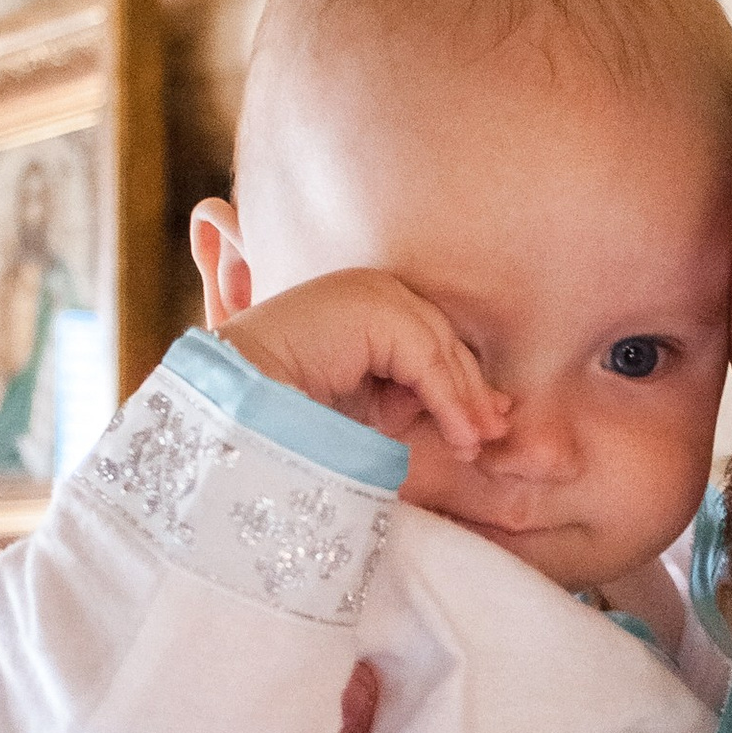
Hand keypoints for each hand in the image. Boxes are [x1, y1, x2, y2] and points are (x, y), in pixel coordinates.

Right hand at [221, 267, 508, 455]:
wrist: (238, 406)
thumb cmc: (293, 411)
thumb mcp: (367, 404)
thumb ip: (412, 397)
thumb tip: (478, 410)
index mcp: (366, 301)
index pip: (429, 339)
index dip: (460, 383)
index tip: (485, 423)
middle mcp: (373, 287)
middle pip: (442, 341)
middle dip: (471, 392)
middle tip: (494, 435)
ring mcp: (373, 292)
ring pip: (440, 349)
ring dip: (463, 402)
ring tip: (476, 445)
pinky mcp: (374, 309)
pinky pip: (427, 360)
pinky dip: (449, 401)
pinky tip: (460, 436)